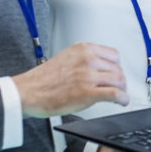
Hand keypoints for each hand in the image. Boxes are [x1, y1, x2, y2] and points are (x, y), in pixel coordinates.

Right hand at [12, 42, 128, 116]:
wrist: (27, 92)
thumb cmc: (42, 79)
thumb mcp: (66, 58)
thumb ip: (84, 59)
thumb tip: (101, 68)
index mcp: (82, 49)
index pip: (113, 55)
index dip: (116, 67)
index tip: (115, 74)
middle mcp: (87, 59)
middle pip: (118, 69)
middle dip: (120, 81)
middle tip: (117, 89)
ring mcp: (87, 75)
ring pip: (119, 80)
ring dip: (122, 90)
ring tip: (119, 96)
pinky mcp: (87, 92)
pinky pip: (115, 94)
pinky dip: (123, 99)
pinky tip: (121, 102)